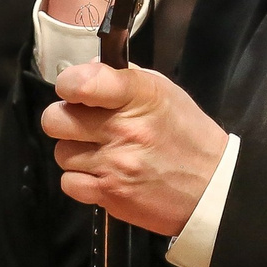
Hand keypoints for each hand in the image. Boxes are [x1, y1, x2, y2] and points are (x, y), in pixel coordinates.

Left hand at [43, 61, 228, 235]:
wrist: (211, 188)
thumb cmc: (187, 136)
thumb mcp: (164, 92)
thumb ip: (122, 78)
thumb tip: (85, 71)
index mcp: (139, 95)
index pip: (81, 83)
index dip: (68, 85)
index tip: (75, 91)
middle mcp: (123, 129)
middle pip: (55, 120)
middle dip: (66, 120)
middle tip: (86, 125)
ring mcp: (114, 164)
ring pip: (61, 152)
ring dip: (76, 152)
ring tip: (102, 153)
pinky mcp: (110, 195)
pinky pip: (68, 183)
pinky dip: (81, 180)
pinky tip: (103, 174)